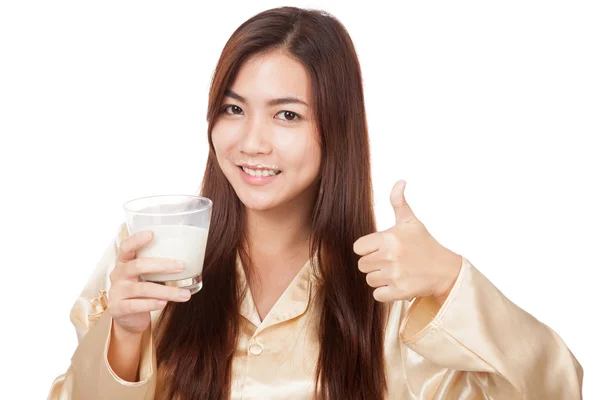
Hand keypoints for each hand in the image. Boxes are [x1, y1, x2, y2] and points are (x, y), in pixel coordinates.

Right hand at [107, 230, 192, 335]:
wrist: (128, 317)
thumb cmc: (142, 289)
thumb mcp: (146, 274)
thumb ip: (159, 265)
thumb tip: (192, 255)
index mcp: (124, 261)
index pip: (126, 246)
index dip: (137, 239)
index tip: (152, 233)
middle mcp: (118, 274)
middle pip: (138, 265)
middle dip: (162, 265)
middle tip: (182, 266)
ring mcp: (116, 291)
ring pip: (142, 288)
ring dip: (166, 291)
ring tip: (185, 294)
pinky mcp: (118, 308)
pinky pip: (135, 305)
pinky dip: (151, 304)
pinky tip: (164, 304)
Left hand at [353, 180, 461, 303]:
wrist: (446, 269)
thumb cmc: (425, 244)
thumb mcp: (411, 222)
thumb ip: (399, 202)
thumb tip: (400, 181)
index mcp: (388, 238)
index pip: (358, 247)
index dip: (368, 249)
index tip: (381, 249)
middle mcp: (389, 256)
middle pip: (362, 265)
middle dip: (374, 264)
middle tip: (391, 262)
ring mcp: (394, 275)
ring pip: (369, 280)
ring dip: (380, 279)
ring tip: (396, 272)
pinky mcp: (399, 292)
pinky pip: (377, 294)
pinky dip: (385, 292)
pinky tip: (397, 284)